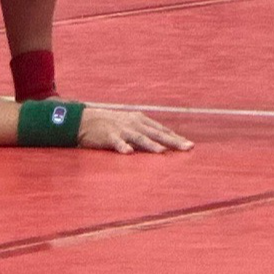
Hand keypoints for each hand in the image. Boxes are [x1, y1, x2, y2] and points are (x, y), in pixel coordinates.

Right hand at [79, 107, 193, 152]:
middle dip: (173, 141)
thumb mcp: (130, 124)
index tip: (189, 145)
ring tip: (163, 152)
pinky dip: (123, 147)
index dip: (176, 137)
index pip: (162, 130)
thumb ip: (145, 131)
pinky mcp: (109, 136)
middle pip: (157, 134)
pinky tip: (129, 153)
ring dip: (152, 145)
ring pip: (140, 138)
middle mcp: (134, 123)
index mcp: (141, 120)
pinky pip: (117, 142)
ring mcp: (122, 129)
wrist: (85, 120)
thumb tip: (162, 142)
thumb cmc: (110, 124)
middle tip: (188, 148)